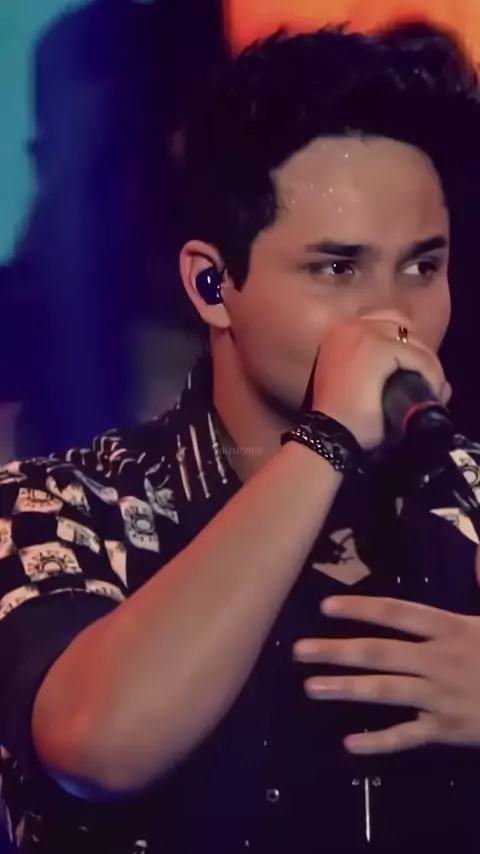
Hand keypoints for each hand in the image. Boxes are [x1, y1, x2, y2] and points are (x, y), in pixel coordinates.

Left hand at [294, 595, 479, 754]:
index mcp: (452, 628)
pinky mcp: (449, 730)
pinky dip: (379, 742)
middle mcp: (440, 660)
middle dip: (336, 651)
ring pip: (385, 693)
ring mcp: (442, 697)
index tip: (326, 607)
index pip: (397, 613)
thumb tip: (476, 548)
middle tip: (298, 651)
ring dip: (345, 690)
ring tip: (310, 686)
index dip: (359, 609)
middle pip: (380, 653)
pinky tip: (349, 743)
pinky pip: (408, 737)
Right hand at [312, 310, 449, 449]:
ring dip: (427, 366)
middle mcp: (348, 325)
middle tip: (428, 378)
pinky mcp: (379, 348)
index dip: (403, 343)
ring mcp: (363, 333)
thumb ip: (375, 367)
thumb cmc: (340, 416)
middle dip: (417, 350)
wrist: (330, 436)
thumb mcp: (352, 382)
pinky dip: (431, 375)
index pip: (383, 321)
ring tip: (434, 390)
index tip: (415, 369)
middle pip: (400, 324)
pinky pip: (418, 357)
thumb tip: (418, 372)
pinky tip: (433, 392)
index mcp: (338, 331)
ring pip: (413, 341)